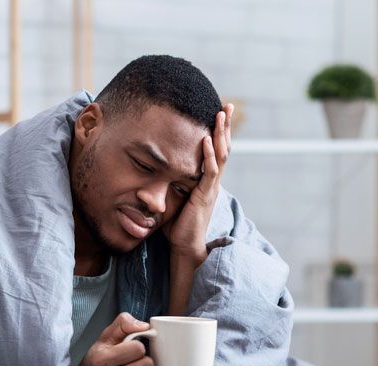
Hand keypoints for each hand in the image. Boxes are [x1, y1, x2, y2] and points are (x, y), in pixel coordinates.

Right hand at [75, 313, 157, 365]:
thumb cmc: (98, 361)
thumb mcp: (105, 338)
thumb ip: (123, 324)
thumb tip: (145, 327)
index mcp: (102, 360)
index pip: (138, 348)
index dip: (137, 348)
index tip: (130, 351)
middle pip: (147, 365)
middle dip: (143, 362)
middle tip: (133, 364)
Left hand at [162, 103, 232, 261]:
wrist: (185, 247)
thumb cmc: (177, 226)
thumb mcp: (171, 198)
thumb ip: (166, 183)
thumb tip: (150, 170)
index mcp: (206, 181)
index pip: (215, 151)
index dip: (218, 133)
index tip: (217, 113)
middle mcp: (212, 181)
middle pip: (223, 148)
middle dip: (225, 126)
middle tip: (227, 105)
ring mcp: (211, 187)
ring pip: (220, 155)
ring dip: (220, 134)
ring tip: (221, 114)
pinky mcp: (205, 195)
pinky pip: (209, 171)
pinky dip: (208, 154)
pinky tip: (206, 139)